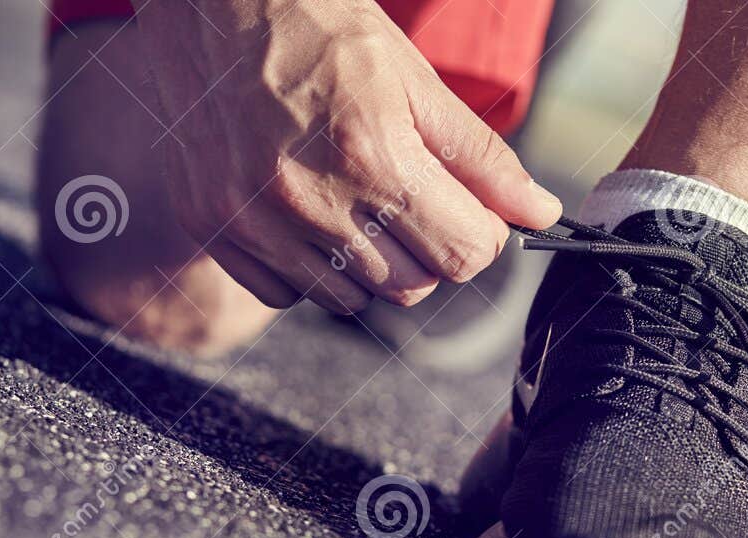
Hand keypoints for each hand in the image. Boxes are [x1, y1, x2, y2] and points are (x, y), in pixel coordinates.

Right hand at [133, 0, 560, 312]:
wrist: (208, 2)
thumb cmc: (317, 25)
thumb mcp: (412, 77)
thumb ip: (479, 156)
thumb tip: (539, 212)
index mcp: (372, 155)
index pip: (463, 254)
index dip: (481, 234)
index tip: (471, 210)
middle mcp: (311, 199)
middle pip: (412, 285)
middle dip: (428, 247)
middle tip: (411, 194)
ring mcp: (254, 221)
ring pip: (352, 297)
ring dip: (369, 263)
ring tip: (353, 196)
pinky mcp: (215, 229)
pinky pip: (286, 293)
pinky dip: (307, 267)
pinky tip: (305, 210)